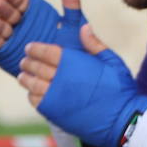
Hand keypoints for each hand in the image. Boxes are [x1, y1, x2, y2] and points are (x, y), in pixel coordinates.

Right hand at [0, 0, 88, 75]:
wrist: (64, 74)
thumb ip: (71, 4)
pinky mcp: (5, 52)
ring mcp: (11, 38)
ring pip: (0, 26)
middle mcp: (19, 24)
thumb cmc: (69, 48)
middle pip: (8, 13)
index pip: (20, 2)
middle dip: (0, 7)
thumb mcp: (71, 25)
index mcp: (32, 14)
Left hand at [18, 22, 146, 146]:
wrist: (122, 120)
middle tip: (25, 61)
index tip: (30, 48)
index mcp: (73, 63)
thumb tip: (83, 26)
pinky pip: (35, 101)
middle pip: (35, 66)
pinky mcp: (54, 112)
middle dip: (28, 62)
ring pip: (31, 84)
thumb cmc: (119, 89)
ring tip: (24, 75)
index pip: (45, 51)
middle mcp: (61, 78)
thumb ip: (94, 44)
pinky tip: (33, 92)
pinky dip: (31, 94)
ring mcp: (55, 96)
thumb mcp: (111, 61)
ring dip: (26, 78)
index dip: (34, 48)